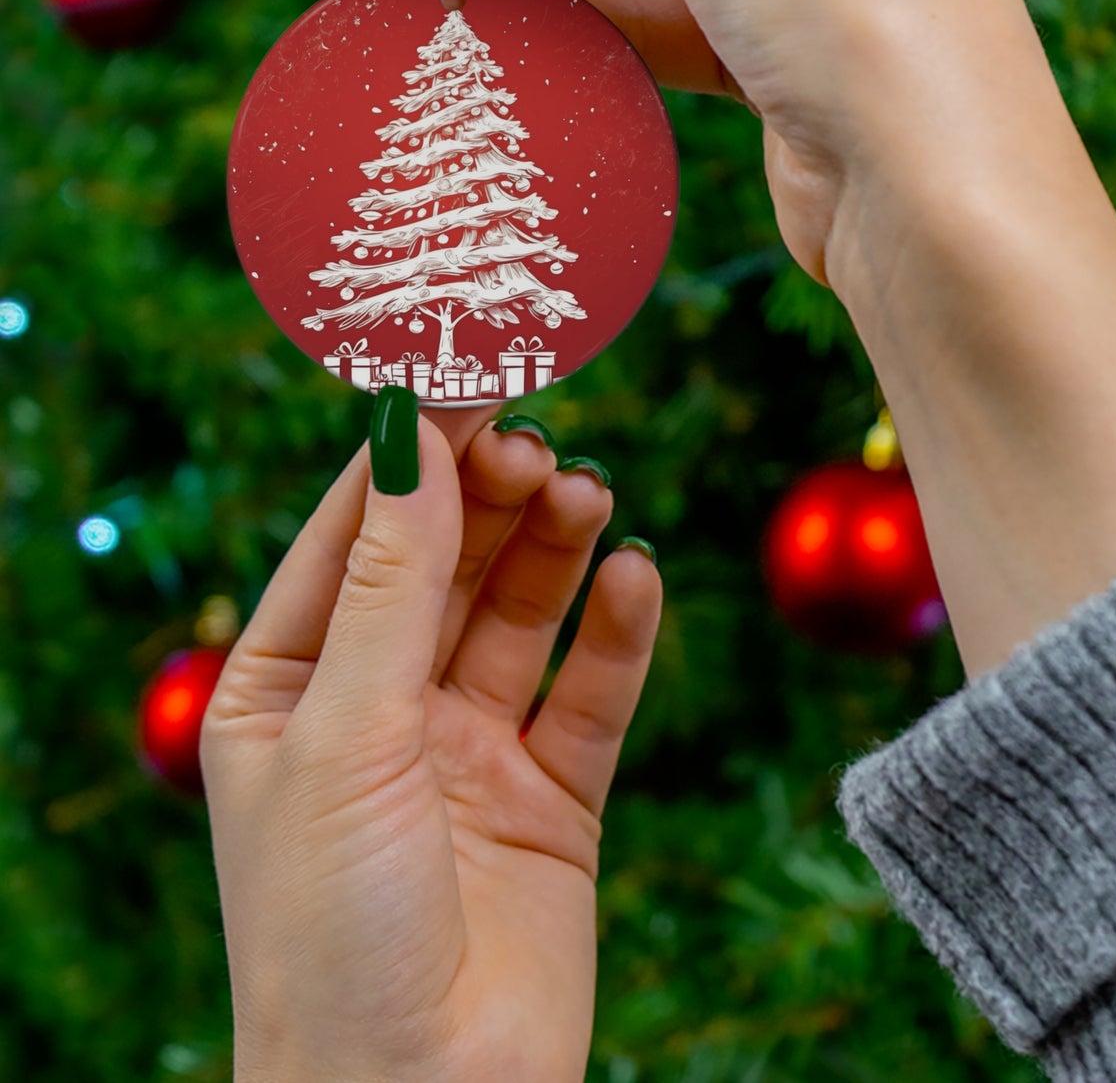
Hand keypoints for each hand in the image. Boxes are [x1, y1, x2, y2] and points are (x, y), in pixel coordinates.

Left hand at [202, 406, 661, 1082]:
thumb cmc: (331, 932)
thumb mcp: (346, 734)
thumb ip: (391, 582)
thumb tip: (411, 434)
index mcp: (289, 688)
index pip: (353, 534)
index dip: (410, 454)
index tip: (467, 373)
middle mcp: (380, 708)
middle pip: (446, 561)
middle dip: (490, 496)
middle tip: (538, 440)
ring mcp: (469, 749)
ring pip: (522, 613)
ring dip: (555, 547)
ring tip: (587, 494)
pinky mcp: (552, 796)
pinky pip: (592, 691)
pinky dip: (617, 631)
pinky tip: (635, 578)